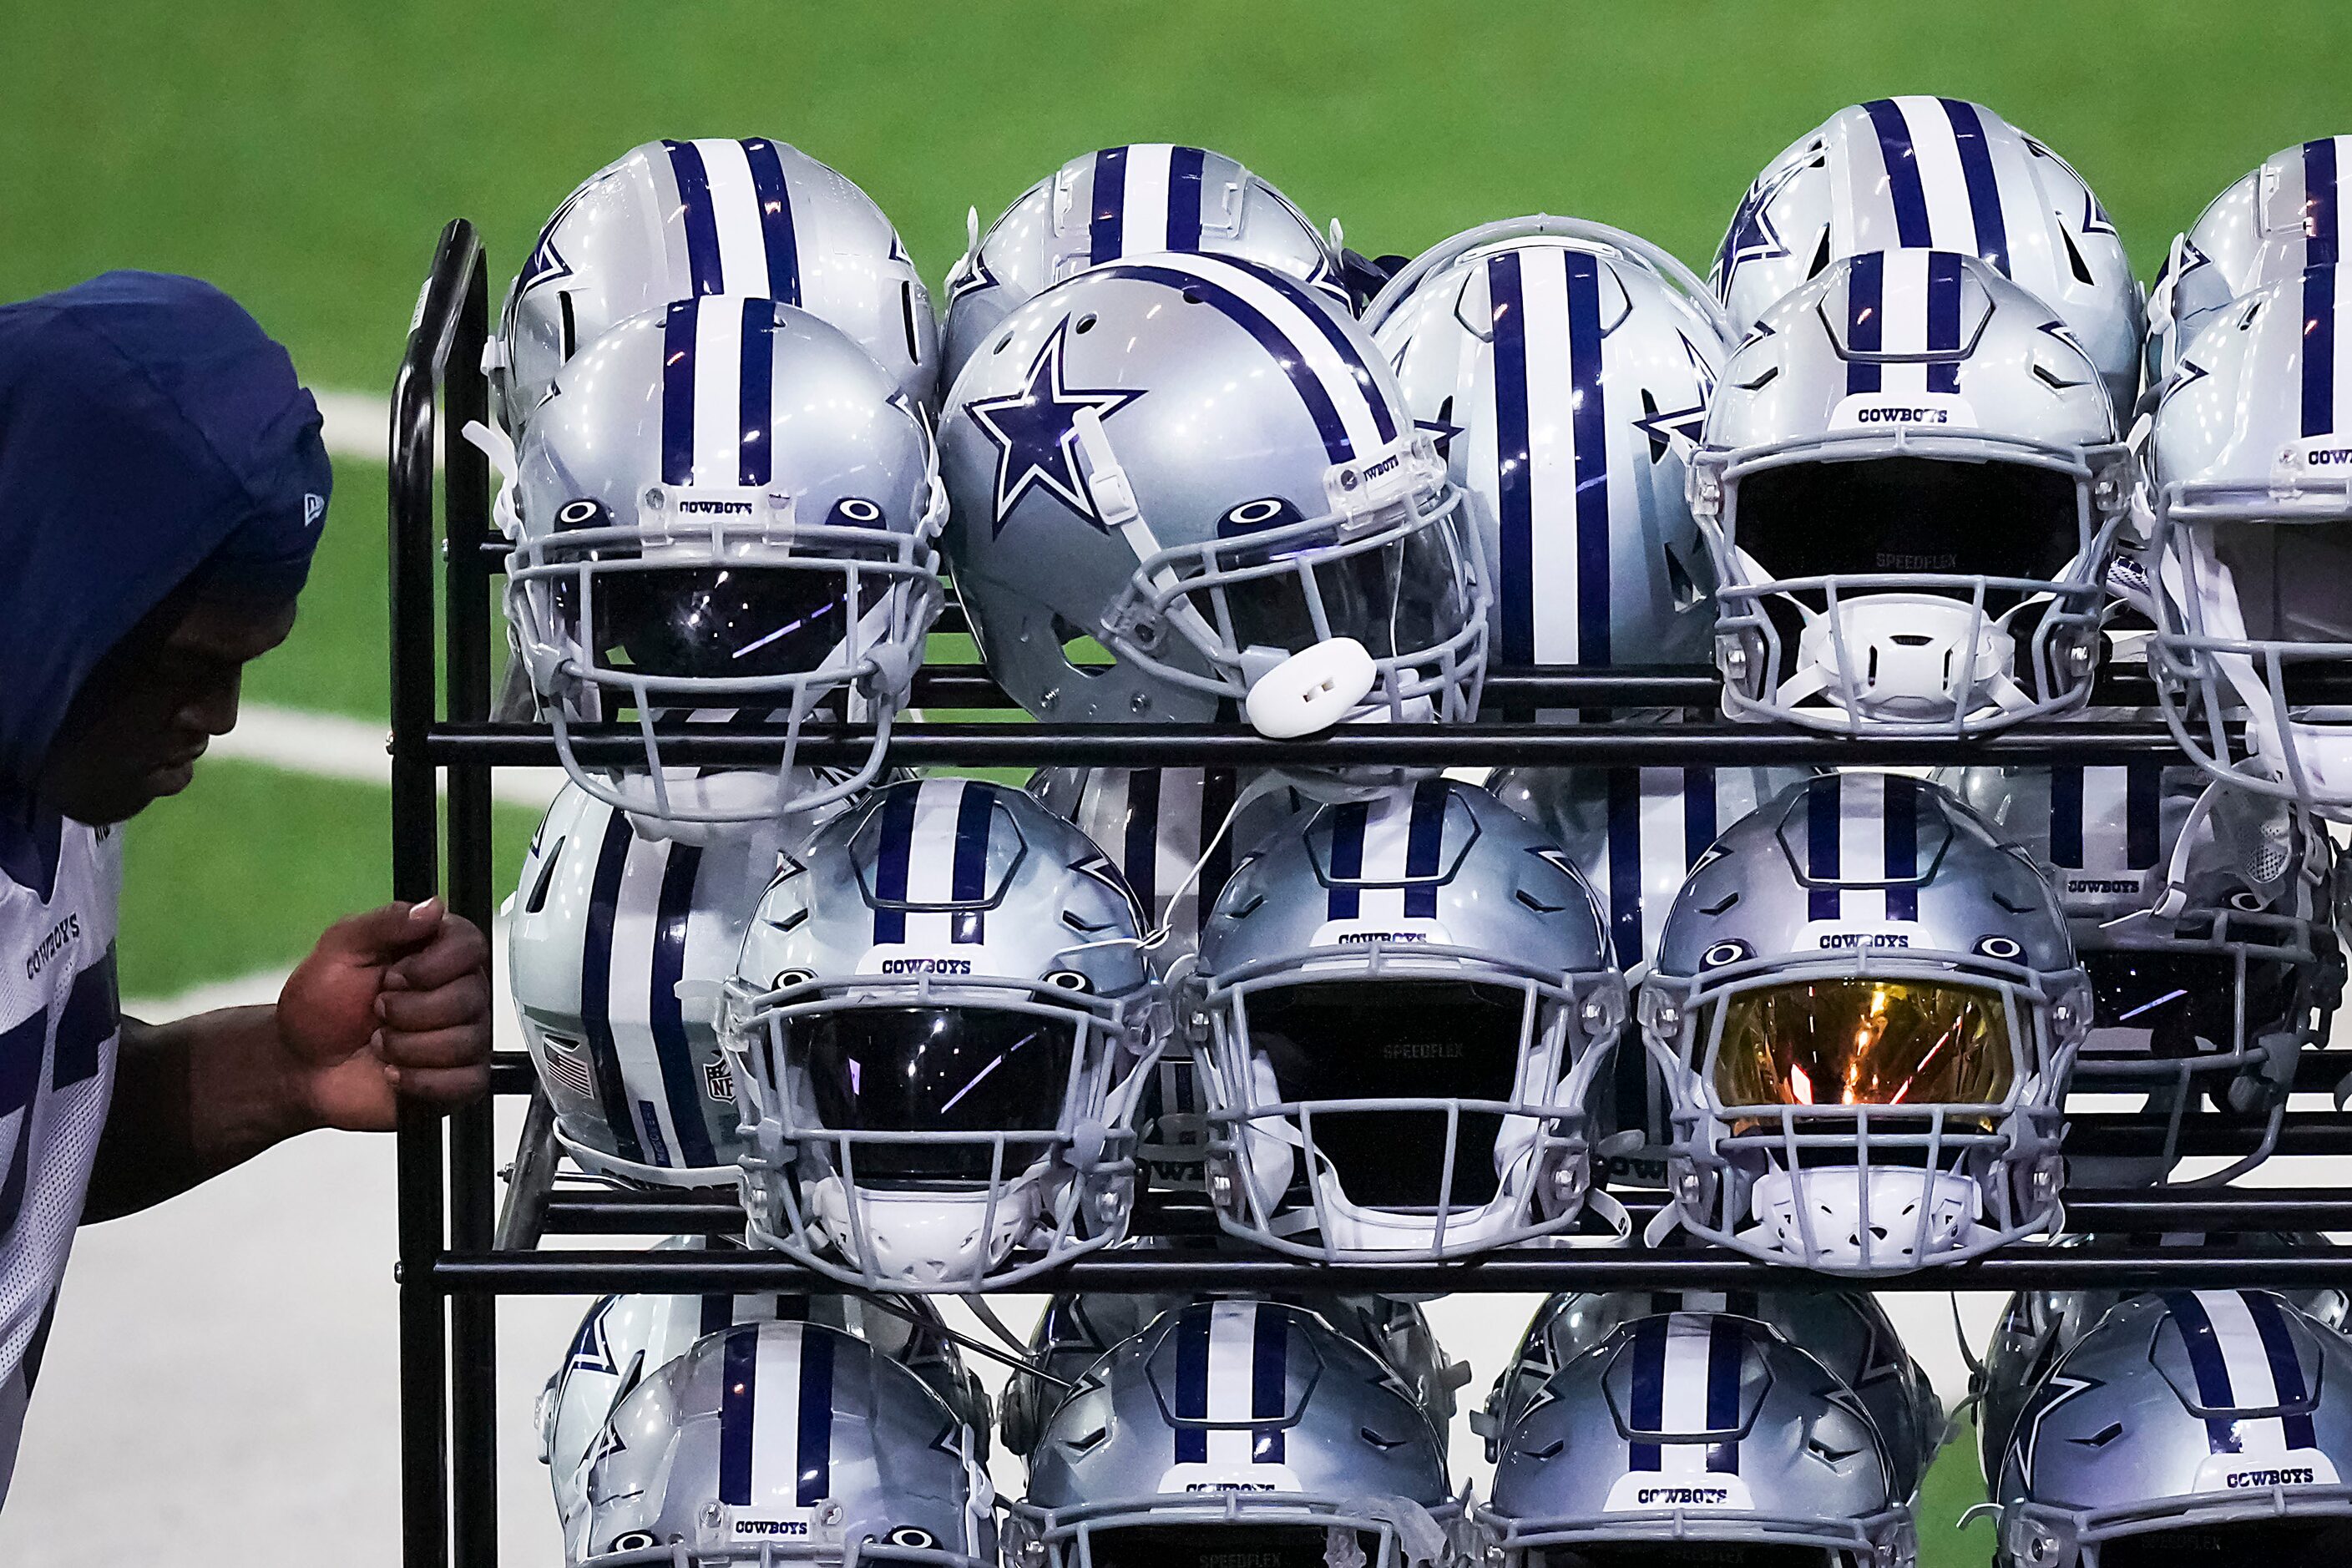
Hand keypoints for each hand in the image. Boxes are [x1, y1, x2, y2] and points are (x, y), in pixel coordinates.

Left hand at [276, 897, 491, 1131]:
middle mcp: (457, 992)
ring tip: (380, 1043)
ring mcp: (462, 1037)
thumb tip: (433, 908)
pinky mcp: (458, 1080)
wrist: (301, 1065)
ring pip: (466, 1041)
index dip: (432, 967)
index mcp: (436, 953)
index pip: (472, 946)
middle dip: (409, 1012)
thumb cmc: (319, 1006)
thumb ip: (386, 923)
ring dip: (408, 1047)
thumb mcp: (340, 950)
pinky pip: (466, 1081)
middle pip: (471, 998)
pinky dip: (420, 1080)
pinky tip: (395, 1072)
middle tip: (378, 1012)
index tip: (392, 976)